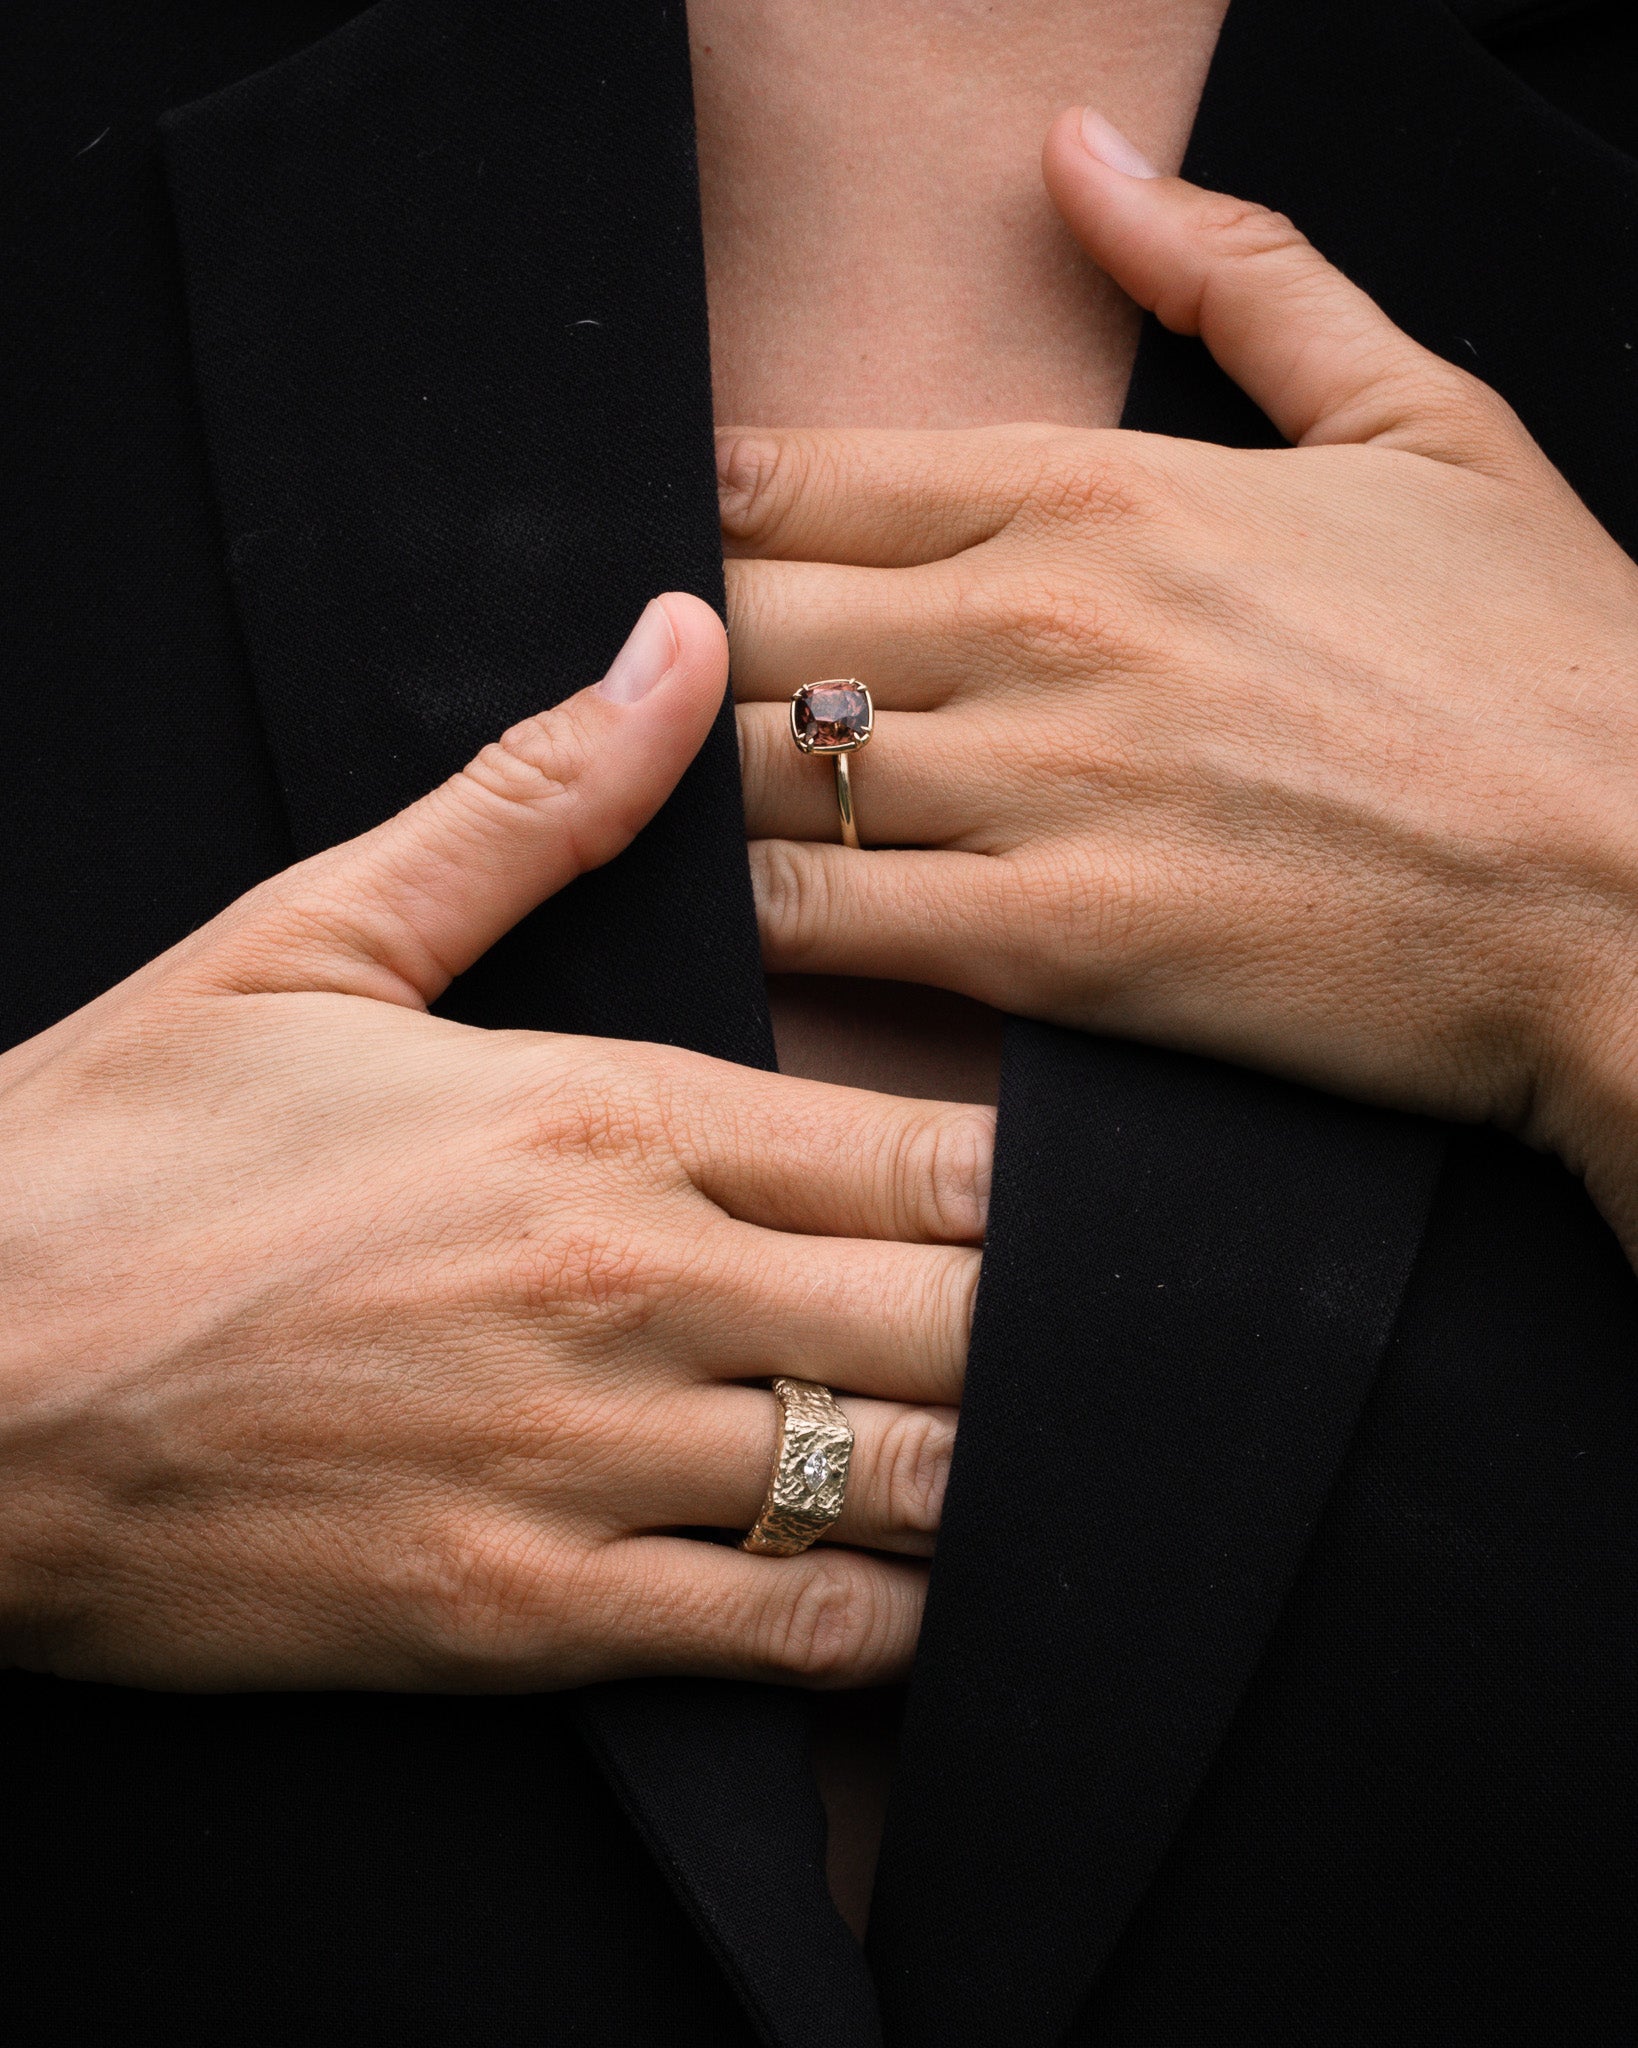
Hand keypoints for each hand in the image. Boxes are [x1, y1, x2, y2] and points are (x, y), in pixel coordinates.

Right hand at [0, 595, 987, 1690]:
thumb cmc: (119, 1149)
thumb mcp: (311, 939)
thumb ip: (529, 804)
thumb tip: (677, 644)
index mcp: (609, 1112)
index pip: (927, 1155)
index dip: (1035, 1194)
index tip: (1071, 1207)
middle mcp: (632, 1285)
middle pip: (953, 1321)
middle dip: (1036, 1333)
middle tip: (1082, 1340)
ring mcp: (585, 1462)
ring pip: (900, 1485)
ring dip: (987, 1472)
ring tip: (1026, 1459)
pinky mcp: (521, 1615)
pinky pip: (783, 1637)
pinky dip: (883, 1626)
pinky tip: (917, 1601)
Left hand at [725, 109, 1637, 1252]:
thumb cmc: (1545, 664)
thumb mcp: (1425, 420)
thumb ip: (1238, 275)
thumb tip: (1083, 150)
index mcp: (1103, 487)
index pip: (793, 469)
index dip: (703, 513)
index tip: (687, 556)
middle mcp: (1039, 624)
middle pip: (737, 616)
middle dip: (677, 655)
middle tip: (659, 700)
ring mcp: (1038, 790)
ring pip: (745, 771)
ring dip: (688, 790)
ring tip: (670, 814)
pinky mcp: (1053, 953)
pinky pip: (814, 925)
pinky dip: (745, 920)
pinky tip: (730, 918)